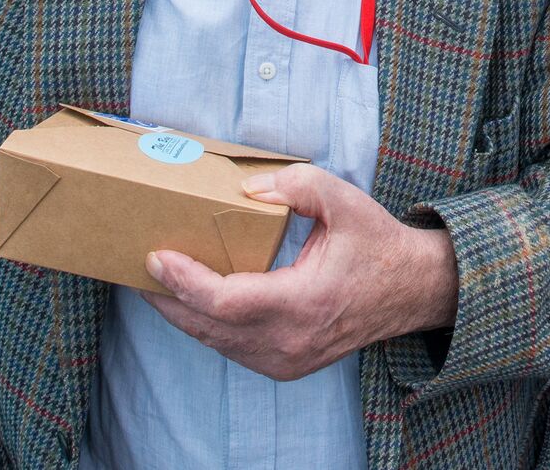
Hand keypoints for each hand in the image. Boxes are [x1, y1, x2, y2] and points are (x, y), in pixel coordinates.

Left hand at [139, 163, 458, 380]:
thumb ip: (297, 185)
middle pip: (209, 326)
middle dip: (167, 296)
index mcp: (303, 303)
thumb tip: (246, 189)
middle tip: (138, 264)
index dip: (185, 281)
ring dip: (182, 311)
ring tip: (153, 279)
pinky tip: (189, 298)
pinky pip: (231, 347)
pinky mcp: (285, 364)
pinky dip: (205, 323)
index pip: (226, 300)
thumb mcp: (345, 201)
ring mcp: (286, 360)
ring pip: (215, 341)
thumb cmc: (377, 244)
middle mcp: (290, 341)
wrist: (411, 291)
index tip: (156, 256)